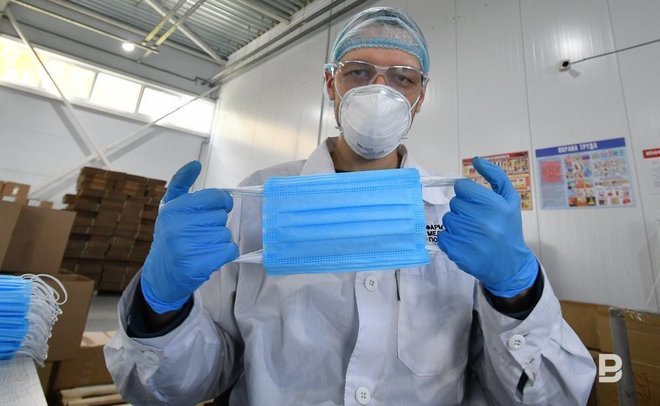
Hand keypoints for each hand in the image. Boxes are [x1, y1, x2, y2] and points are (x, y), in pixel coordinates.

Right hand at [141, 161, 238, 313]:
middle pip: (222, 217)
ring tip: (202, 246)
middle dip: (216, 224)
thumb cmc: (171, 236)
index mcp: (175, 209)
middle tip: (200, 233)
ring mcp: (188, 247)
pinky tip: (210, 256)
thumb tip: (195, 164)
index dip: (221, 202)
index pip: (215, 197)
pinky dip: (225, 253)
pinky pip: (230, 250)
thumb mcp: (170, 207)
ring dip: (219, 240)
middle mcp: (180, 227)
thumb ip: (181, 183)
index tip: (216, 209)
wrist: (161, 274)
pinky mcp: (199, 265)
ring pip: (226, 234)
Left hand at [437, 157, 537, 297]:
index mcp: (493, 204)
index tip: (477, 204)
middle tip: (477, 221)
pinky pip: (442, 236)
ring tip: (473, 233)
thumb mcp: (510, 200)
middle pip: (455, 203)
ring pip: (448, 219)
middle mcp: (480, 219)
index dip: (468, 194)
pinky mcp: (456, 251)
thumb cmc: (508, 229)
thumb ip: (496, 176)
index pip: (462, 187)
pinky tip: (465, 243)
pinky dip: (450, 239)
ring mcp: (466, 236)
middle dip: (464, 210)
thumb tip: (476, 159)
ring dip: (457, 225)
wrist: (509, 265)